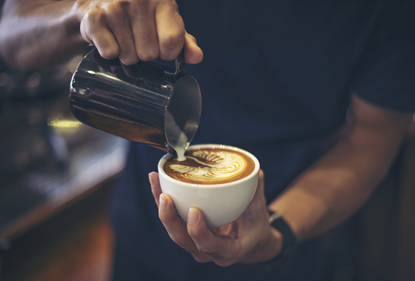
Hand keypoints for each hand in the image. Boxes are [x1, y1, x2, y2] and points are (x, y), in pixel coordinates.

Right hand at [76, 0, 202, 64]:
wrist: (100, 2)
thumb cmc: (140, 16)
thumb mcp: (166, 23)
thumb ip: (184, 41)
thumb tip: (196, 57)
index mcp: (162, 0)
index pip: (171, 42)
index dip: (168, 52)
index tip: (163, 47)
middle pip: (150, 54)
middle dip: (145, 53)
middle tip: (138, 39)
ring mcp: (115, 7)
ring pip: (130, 56)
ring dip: (127, 53)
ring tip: (124, 37)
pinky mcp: (94, 18)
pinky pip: (110, 53)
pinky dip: (110, 51)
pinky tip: (110, 37)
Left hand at [149, 170, 282, 265]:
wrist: (250, 241)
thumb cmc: (254, 228)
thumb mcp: (259, 213)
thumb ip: (256, 193)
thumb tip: (256, 172)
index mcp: (227, 250)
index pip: (209, 245)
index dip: (199, 231)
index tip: (194, 211)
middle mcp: (206, 251)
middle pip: (182, 239)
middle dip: (170, 218)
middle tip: (166, 196)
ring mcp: (193, 243)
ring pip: (172, 228)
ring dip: (161, 206)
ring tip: (156, 180)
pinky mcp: (186, 232)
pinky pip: (171, 219)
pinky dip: (163, 201)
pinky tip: (157, 181)